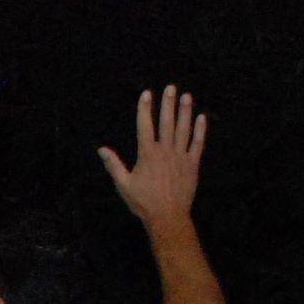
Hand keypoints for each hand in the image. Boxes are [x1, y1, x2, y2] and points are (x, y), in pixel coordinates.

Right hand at [99, 86, 206, 229]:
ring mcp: (180, 156)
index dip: (145, 108)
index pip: (145, 126)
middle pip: (167, 122)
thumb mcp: (123, 185)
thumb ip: (114, 165)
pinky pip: (197, 143)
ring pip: (184, 129)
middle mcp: (165, 151)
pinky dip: (200, 130)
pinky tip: (201, 118)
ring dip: (185, 111)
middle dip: (168, 103)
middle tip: (170, 87)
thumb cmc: (143, 202)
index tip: (147, 93)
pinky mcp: (192, 164)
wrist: (167, 216)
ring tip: (186, 96)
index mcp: (147, 154)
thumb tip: (101, 150)